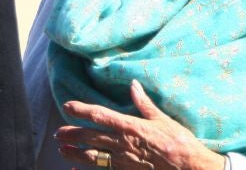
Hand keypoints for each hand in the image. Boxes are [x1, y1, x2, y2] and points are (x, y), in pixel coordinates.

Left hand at [54, 80, 225, 169]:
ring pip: (93, 156)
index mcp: (129, 126)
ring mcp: (122, 160)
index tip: (67, 105)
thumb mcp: (162, 119)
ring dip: (75, 152)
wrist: (187, 167)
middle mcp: (122, 143)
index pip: (99, 115)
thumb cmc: (178, 142)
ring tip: (62, 149)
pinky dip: (88, 169)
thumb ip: (144, 103)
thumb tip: (134, 85)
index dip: (81, 110)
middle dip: (72, 133)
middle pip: (90, 136)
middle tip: (58, 132)